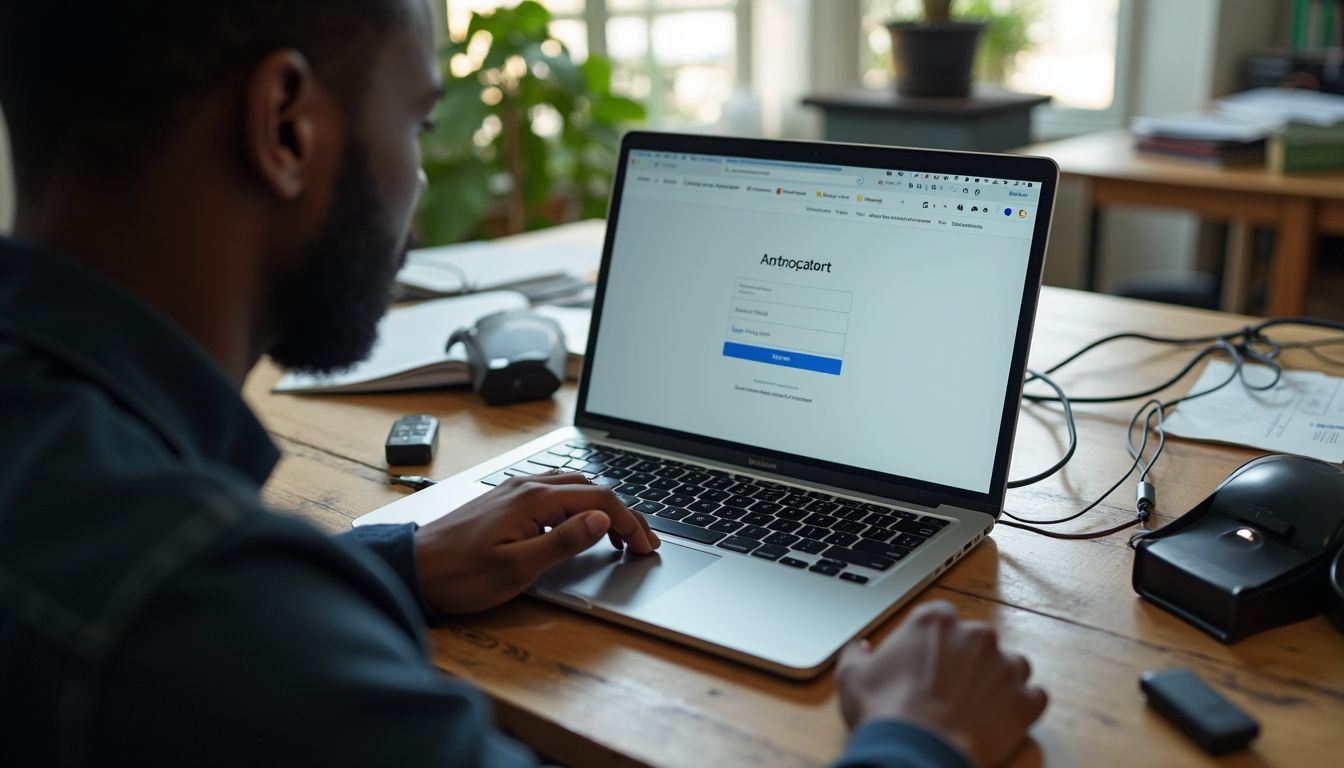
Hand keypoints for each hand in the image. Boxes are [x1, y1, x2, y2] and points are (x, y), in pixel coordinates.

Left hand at [412, 472, 659, 613]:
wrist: (413, 568)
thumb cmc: (460, 574)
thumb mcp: (517, 567)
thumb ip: (564, 542)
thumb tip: (603, 520)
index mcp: (534, 499)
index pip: (600, 500)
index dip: (631, 522)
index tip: (646, 546)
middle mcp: (527, 485)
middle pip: (592, 488)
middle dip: (623, 513)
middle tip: (641, 543)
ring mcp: (515, 490)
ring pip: (574, 487)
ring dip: (602, 507)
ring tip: (618, 535)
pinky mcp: (506, 499)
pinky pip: (555, 491)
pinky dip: (580, 505)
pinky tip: (580, 524)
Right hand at [836, 600, 1046, 767]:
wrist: (916, 750)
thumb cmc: (884, 711)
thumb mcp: (853, 676)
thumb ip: (857, 655)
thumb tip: (861, 650)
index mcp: (935, 621)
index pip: (941, 617)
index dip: (934, 641)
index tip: (926, 659)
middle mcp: (976, 635)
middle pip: (978, 640)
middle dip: (967, 660)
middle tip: (949, 687)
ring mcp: (1005, 667)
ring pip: (1012, 665)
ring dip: (999, 679)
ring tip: (979, 704)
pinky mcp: (1024, 701)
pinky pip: (1035, 696)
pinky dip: (1022, 706)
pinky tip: (1003, 718)